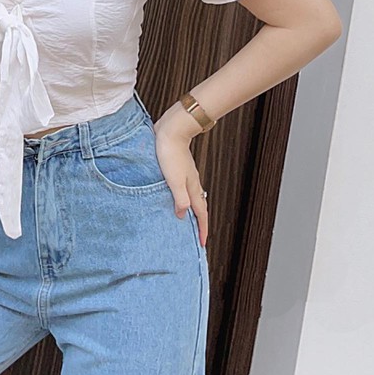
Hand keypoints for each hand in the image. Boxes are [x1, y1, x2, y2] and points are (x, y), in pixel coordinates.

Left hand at [153, 111, 208, 248]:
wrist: (171, 130)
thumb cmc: (170, 152)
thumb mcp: (173, 179)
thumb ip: (179, 198)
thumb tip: (183, 215)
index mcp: (192, 187)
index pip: (200, 213)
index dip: (202, 229)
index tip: (203, 244)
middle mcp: (191, 182)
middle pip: (198, 206)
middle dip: (199, 222)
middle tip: (195, 236)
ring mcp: (186, 175)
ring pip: (190, 197)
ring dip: (189, 210)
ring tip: (184, 220)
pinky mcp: (177, 168)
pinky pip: (182, 188)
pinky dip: (181, 198)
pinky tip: (172, 197)